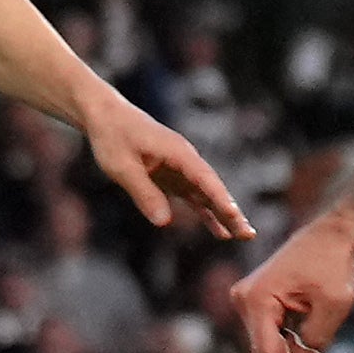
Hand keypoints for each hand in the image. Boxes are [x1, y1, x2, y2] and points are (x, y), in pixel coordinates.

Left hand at [85, 94, 252, 240]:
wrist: (104, 116)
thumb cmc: (112, 136)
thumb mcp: (122, 167)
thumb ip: (144, 193)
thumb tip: (165, 222)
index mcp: (178, 152)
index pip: (205, 179)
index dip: (221, 200)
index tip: (235, 216)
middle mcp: (184, 160)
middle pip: (212, 189)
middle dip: (230, 212)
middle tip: (248, 234)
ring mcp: (179, 168)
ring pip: (205, 195)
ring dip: (222, 215)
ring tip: (240, 236)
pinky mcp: (170, 175)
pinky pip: (192, 197)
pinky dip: (205, 213)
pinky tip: (218, 230)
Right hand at [230, 217, 353, 352]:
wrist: (333, 235)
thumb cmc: (332, 263)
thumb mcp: (333, 306)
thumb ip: (316, 340)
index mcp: (257, 300)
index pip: (266, 352)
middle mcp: (249, 304)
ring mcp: (256, 307)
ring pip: (283, 350)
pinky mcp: (269, 310)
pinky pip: (286, 340)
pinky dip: (307, 352)